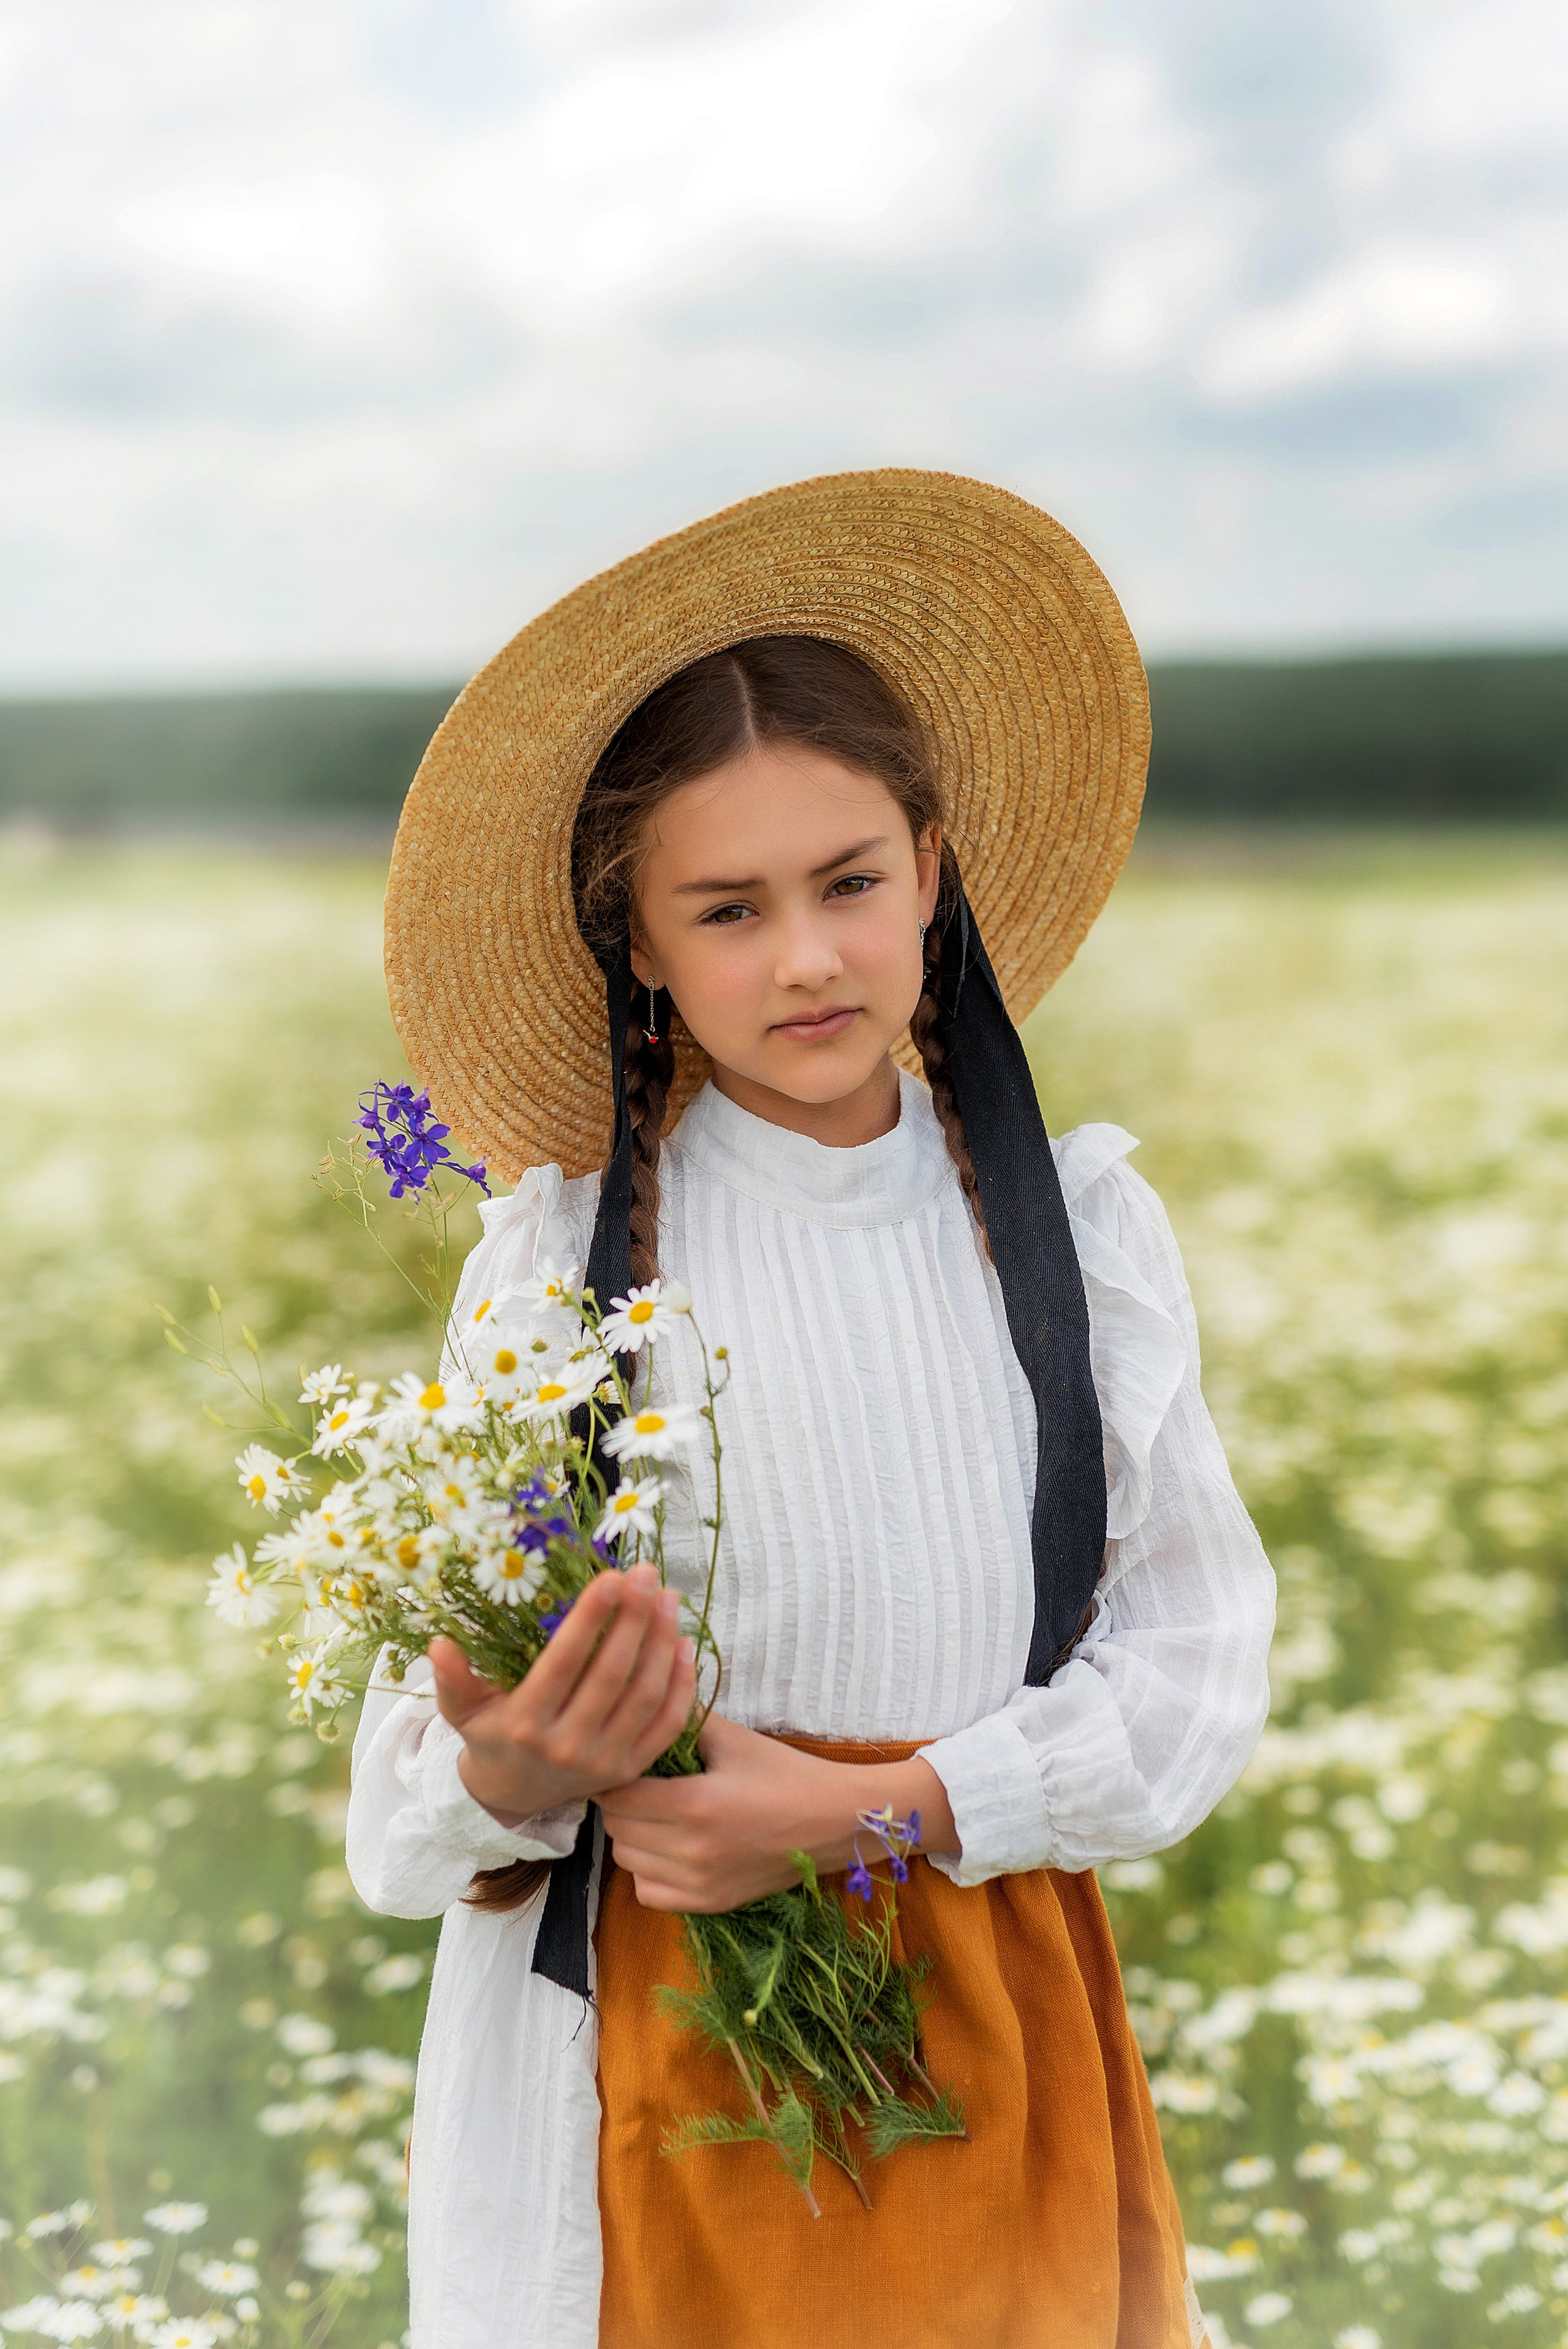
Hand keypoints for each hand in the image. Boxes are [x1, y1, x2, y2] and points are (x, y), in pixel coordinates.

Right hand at [430, 1562, 696, 1823]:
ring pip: (645, 1695)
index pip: (565, 1662)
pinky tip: (684, 1642)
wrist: (516, 1794)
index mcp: (526, 1723)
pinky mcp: (632, 1770)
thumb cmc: (491, 1734)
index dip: (591, 1618)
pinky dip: (681, 1683)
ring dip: (661, 1642)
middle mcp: (568, 1746)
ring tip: (667, 1597)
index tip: (611, 1576)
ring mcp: (605, 1762)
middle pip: (612, 1674)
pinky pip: (667, 1724)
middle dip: (633, 1618)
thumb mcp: (463, 1710)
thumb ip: (453, 1679)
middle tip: (646, 1573)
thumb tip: (438, 1644)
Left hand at [598, 1713, 958, 1911]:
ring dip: (632, 1836)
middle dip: (621, 1802)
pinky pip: (649, 1892)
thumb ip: (683, 1719)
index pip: (617, 1795)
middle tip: (640, 1782)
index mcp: (694, 1804)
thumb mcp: (734, 1738)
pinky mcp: (709, 1904)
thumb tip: (645, 1694)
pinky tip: (670, 1848)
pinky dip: (649, 1871)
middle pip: (617, 1828)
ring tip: (655, 1813)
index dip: (614, 1775)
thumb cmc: (786, 1773)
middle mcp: (691, 1851)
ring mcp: (699, 1884)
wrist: (835, 1821)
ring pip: (627, 1861)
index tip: (627, 1761)